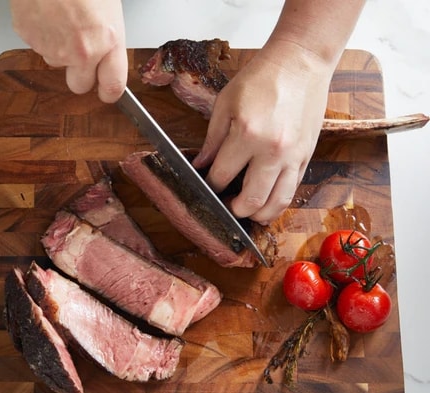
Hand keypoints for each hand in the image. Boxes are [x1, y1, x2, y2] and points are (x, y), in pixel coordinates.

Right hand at [10, 0, 126, 102]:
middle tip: (81, 57)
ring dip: (60, 51)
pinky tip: (47, 15)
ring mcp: (53, 48)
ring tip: (62, 21)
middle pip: (79, 86)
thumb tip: (107, 62)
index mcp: (107, 42)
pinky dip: (42, 35)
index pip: (112, 87)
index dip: (109, 93)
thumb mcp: (110, 13)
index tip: (107, 93)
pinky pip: (38, 46)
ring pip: (57, 64)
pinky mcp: (30, 38)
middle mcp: (81, 52)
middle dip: (80, 77)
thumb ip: (109, 44)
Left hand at [193, 40, 333, 225]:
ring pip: (277, 203)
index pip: (222, 176)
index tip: (207, 186)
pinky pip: (292, 190)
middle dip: (234, 209)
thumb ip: (212, 139)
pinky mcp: (306, 157)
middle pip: (251, 200)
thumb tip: (201, 165)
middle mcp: (272, 151)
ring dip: (260, 215)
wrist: (301, 63)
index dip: (210, 186)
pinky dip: (278, 201)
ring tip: (248, 212)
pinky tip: (267, 200)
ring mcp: (293, 156)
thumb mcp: (225, 103)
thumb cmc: (261, 78)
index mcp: (247, 134)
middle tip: (227, 206)